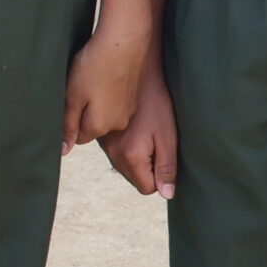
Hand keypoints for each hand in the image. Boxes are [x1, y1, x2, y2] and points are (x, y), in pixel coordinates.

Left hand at [64, 22, 149, 151]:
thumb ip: (68, 124)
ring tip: (92, 78)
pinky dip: (108, 92)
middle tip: (78, 87)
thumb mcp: (73, 96)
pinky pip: (116, 102)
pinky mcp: (133, 97)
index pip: (79, 136)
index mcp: (100, 126)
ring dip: (96, 101)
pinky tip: (104, 75)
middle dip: (83, 111)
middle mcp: (118, 124)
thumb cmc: (95, 67)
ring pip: (105, 113)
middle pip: (93, 125)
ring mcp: (129, 110)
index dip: (70, 120)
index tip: (68, 101)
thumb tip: (64, 150)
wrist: (124, 43)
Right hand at [101, 62, 176, 197]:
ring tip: (145, 133)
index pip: (146, 187)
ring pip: (123, 165)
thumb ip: (166, 167)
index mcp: (130, 156)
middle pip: (133, 178)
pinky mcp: (99, 133)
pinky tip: (134, 128)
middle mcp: (112, 153)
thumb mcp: (167, 136)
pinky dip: (125, 147)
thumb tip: (166, 194)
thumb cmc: (155, 103)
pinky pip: (115, 152)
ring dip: (136, 158)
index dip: (159, 176)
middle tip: (155, 142)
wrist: (131, 72)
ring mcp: (103, 143)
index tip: (163, 155)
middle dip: (147, 168)